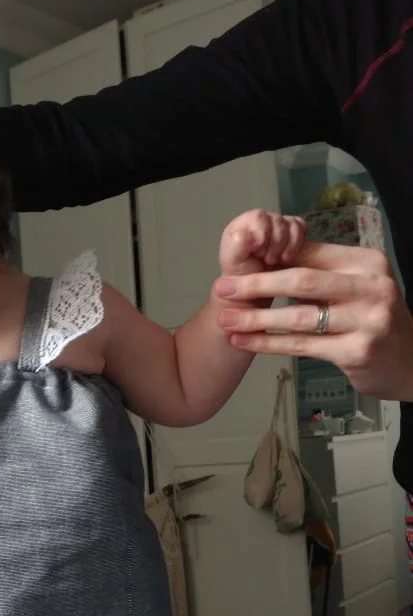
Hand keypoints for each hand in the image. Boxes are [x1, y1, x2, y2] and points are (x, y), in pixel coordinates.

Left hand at [214, 241, 412, 400]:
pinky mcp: (357, 351)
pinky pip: (302, 345)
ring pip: (298, 316)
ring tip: (226, 319)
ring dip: (256, 318)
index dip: (270, 259)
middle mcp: (372, 287)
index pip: (311, 254)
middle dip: (255, 284)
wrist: (409, 362)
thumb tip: (268, 254)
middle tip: (222, 288)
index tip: (237, 263)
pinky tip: (245, 341)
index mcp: (368, 263)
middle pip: (301, 280)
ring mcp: (367, 320)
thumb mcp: (354, 287)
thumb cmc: (372, 320)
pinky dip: (269, 344)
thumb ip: (318, 271)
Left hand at [219, 209, 306, 278]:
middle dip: (276, 243)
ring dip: (287, 245)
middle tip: (268, 260)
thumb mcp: (234, 263)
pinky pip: (300, 226)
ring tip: (278, 260)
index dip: (262, 233)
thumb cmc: (242, 275)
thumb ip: (237, 247)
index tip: (260, 252)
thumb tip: (241, 233)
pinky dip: (297, 243)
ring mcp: (277, 224)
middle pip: (277, 219)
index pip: (258, 216)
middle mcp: (260, 221)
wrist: (256, 289)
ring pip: (291, 223)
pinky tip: (288, 256)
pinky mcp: (291, 231)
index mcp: (243, 224)